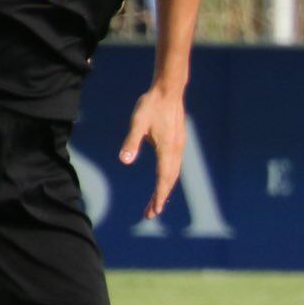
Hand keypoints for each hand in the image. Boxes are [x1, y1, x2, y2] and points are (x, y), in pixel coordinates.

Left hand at [120, 85, 185, 217]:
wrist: (169, 90)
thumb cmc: (151, 105)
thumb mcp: (137, 123)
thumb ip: (131, 142)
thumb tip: (124, 161)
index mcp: (167, 149)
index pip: (163, 179)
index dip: (158, 196)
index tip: (154, 211)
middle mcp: (176, 151)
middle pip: (170, 180)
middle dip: (160, 198)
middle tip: (150, 214)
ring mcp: (179, 146)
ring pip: (174, 174)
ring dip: (165, 189)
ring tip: (156, 203)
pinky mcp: (178, 142)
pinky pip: (175, 166)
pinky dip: (169, 178)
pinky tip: (163, 180)